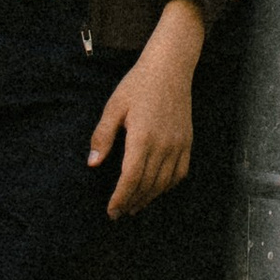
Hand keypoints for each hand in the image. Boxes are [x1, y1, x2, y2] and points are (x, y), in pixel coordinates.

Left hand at [91, 0, 204, 216]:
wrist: (170, 67)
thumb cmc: (138, 84)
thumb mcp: (114, 106)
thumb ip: (102, 136)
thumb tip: (92, 163)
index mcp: (142, 137)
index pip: (130, 179)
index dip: (120, 198)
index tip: (110, 211)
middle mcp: (163, 145)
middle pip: (147, 185)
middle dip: (131, 202)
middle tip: (118, 213)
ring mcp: (178, 144)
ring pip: (164, 183)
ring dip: (148, 198)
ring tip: (134, 206)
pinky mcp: (187, 141)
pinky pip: (180, 173)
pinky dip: (168, 186)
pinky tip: (156, 190)